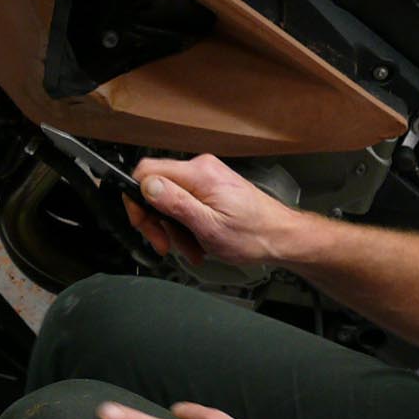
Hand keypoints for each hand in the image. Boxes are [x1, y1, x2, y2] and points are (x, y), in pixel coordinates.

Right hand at [121, 153, 300, 267]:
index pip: (146, 171)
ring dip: (175, 229)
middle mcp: (201, 170)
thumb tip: (146, 185)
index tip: (143, 223)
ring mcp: (207, 178)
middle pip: (157, 188)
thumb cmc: (253, 234)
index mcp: (198, 174)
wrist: (281, 237)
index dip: (137, 199)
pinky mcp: (212, 188)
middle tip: (165, 244)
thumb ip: (175, 203)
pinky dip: (187, 225)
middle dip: (158, 221)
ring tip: (191, 249)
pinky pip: (187, 204)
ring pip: (171, 200)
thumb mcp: (208, 225)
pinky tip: (198, 242)